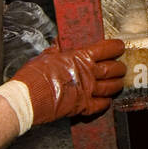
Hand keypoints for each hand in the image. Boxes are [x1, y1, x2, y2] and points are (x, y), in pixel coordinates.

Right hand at [11, 40, 125, 121]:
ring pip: (111, 87)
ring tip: (118, 82)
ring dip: (117, 84)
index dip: (116, 47)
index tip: (119, 47)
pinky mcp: (83, 106)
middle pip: (113, 69)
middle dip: (119, 68)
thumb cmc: (33, 76)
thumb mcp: (45, 56)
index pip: (106, 49)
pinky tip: (107, 100)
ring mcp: (87, 91)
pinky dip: (106, 102)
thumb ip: (57, 50)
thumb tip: (59, 42)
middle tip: (120, 67)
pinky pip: (101, 105)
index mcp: (80, 58)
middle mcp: (87, 74)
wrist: (27, 98)